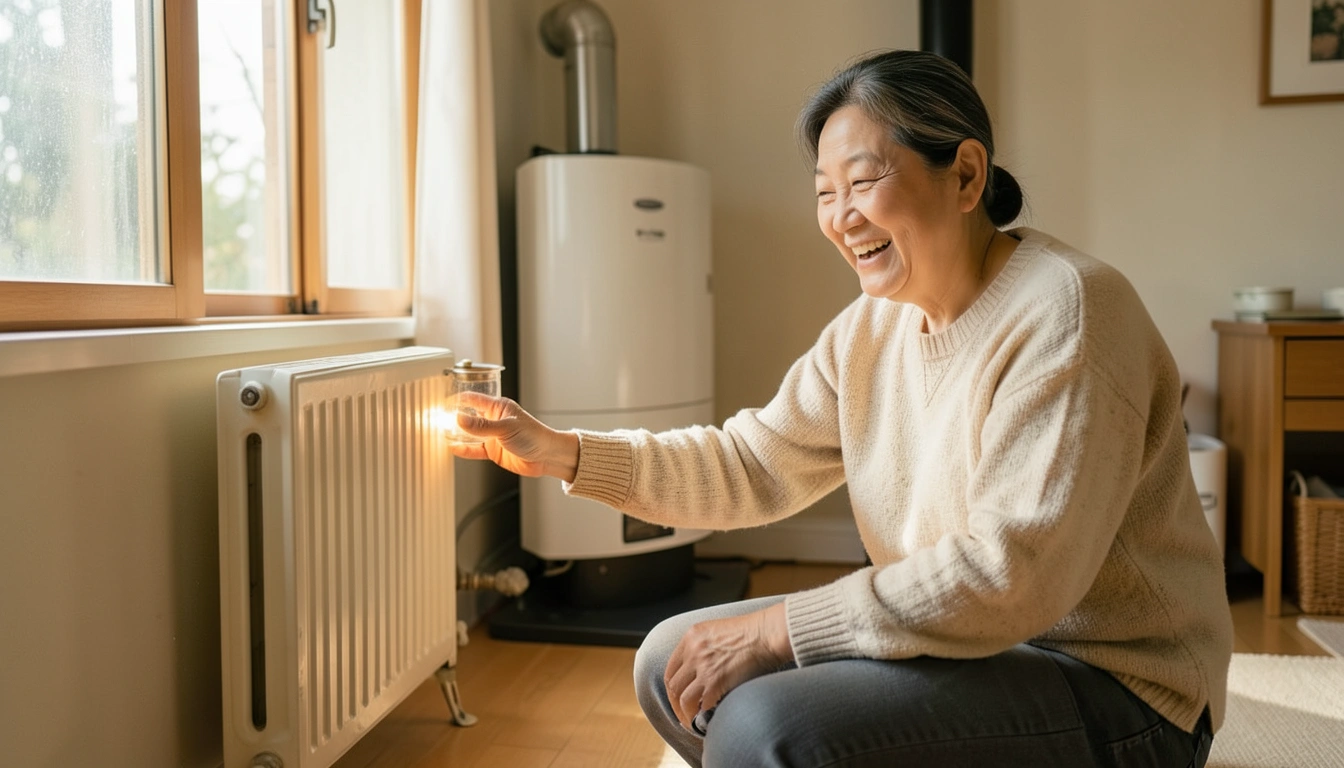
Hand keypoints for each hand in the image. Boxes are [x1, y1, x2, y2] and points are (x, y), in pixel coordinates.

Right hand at [447, 392, 578, 481]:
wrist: (547, 456)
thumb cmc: (535, 436)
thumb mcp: (506, 428)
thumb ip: (481, 425)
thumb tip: (459, 418)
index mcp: (498, 407)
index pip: (472, 399)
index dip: (457, 400)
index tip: (443, 402)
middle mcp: (494, 420)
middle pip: (468, 416)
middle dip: (453, 418)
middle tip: (437, 420)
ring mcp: (493, 436)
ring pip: (469, 434)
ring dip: (457, 434)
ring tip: (440, 434)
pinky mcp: (494, 451)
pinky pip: (474, 449)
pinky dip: (464, 449)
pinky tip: (453, 448)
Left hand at [664, 602, 792, 730]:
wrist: (767, 634)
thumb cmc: (752, 633)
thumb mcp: (717, 631)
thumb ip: (703, 647)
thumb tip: (699, 672)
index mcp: (691, 637)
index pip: (671, 668)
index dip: (672, 687)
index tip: (677, 697)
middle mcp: (693, 652)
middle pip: (673, 685)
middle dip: (676, 704)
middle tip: (683, 714)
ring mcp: (703, 668)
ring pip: (683, 699)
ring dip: (686, 714)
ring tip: (692, 722)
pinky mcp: (715, 682)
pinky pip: (702, 706)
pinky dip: (702, 715)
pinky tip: (707, 719)